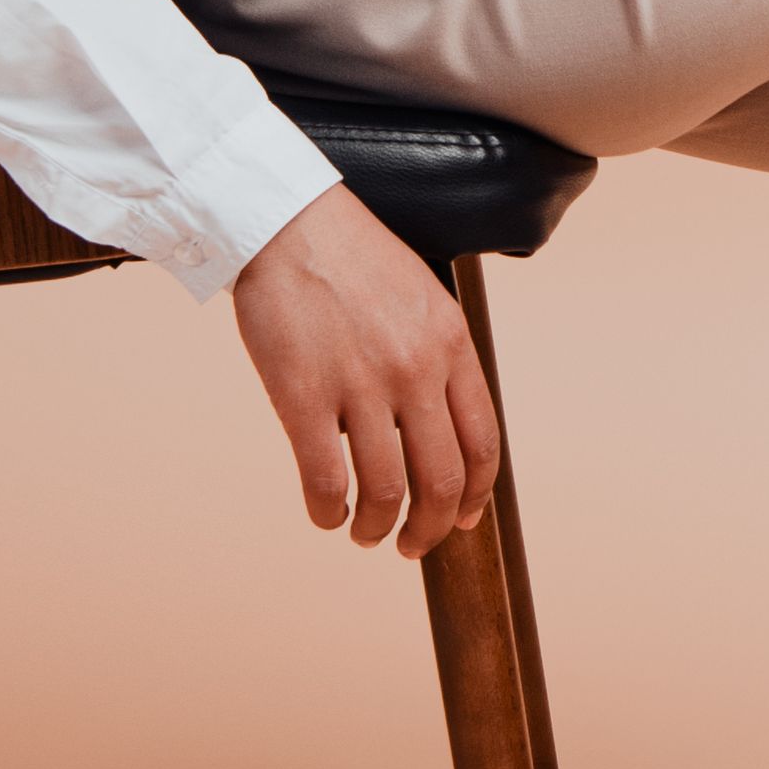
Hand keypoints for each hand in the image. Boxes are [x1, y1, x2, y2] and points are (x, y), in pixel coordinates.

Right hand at [224, 188, 498, 554]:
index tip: (462, 519)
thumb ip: (439, 356)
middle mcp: (416, 369)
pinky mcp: (304, 397)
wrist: (285, 222)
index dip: (475, 494)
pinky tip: (326, 516)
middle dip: (431, 528)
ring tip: (365, 533)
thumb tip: (440, 426)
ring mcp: (361, 386)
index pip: (482, 443)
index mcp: (451, 344)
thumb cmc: (351, 258)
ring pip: (386, 491)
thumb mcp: (423, 296)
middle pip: (442, 480)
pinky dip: (330, 513)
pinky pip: (327, 481)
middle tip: (413, 546)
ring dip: (377, 527)